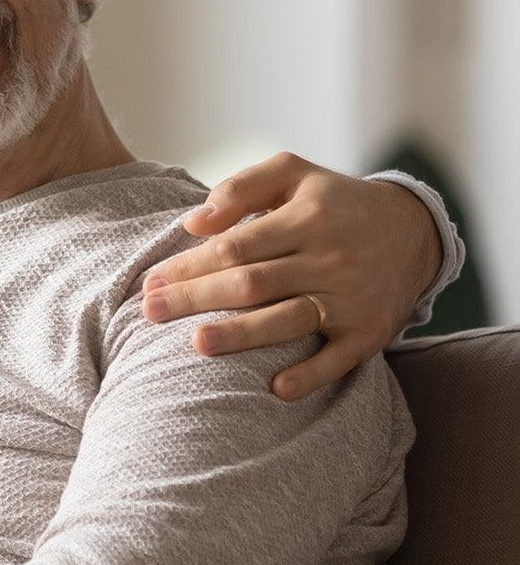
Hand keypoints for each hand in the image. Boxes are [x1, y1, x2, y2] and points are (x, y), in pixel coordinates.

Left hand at [141, 152, 442, 399]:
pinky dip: (310, 375)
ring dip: (243, 335)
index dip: (190, 265)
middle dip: (197, 298)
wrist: (414, 231)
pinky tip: (276, 389)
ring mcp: (350, 298)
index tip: (150, 283)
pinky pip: (339, 359)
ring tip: (197, 344)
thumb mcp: (292, 175)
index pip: (236, 246)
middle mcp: (328, 258)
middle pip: (253, 283)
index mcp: (305, 218)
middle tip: (151, 313)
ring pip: (289, 319)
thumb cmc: (332, 203)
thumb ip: (241, 188)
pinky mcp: (369, 331)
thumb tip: (193, 223)